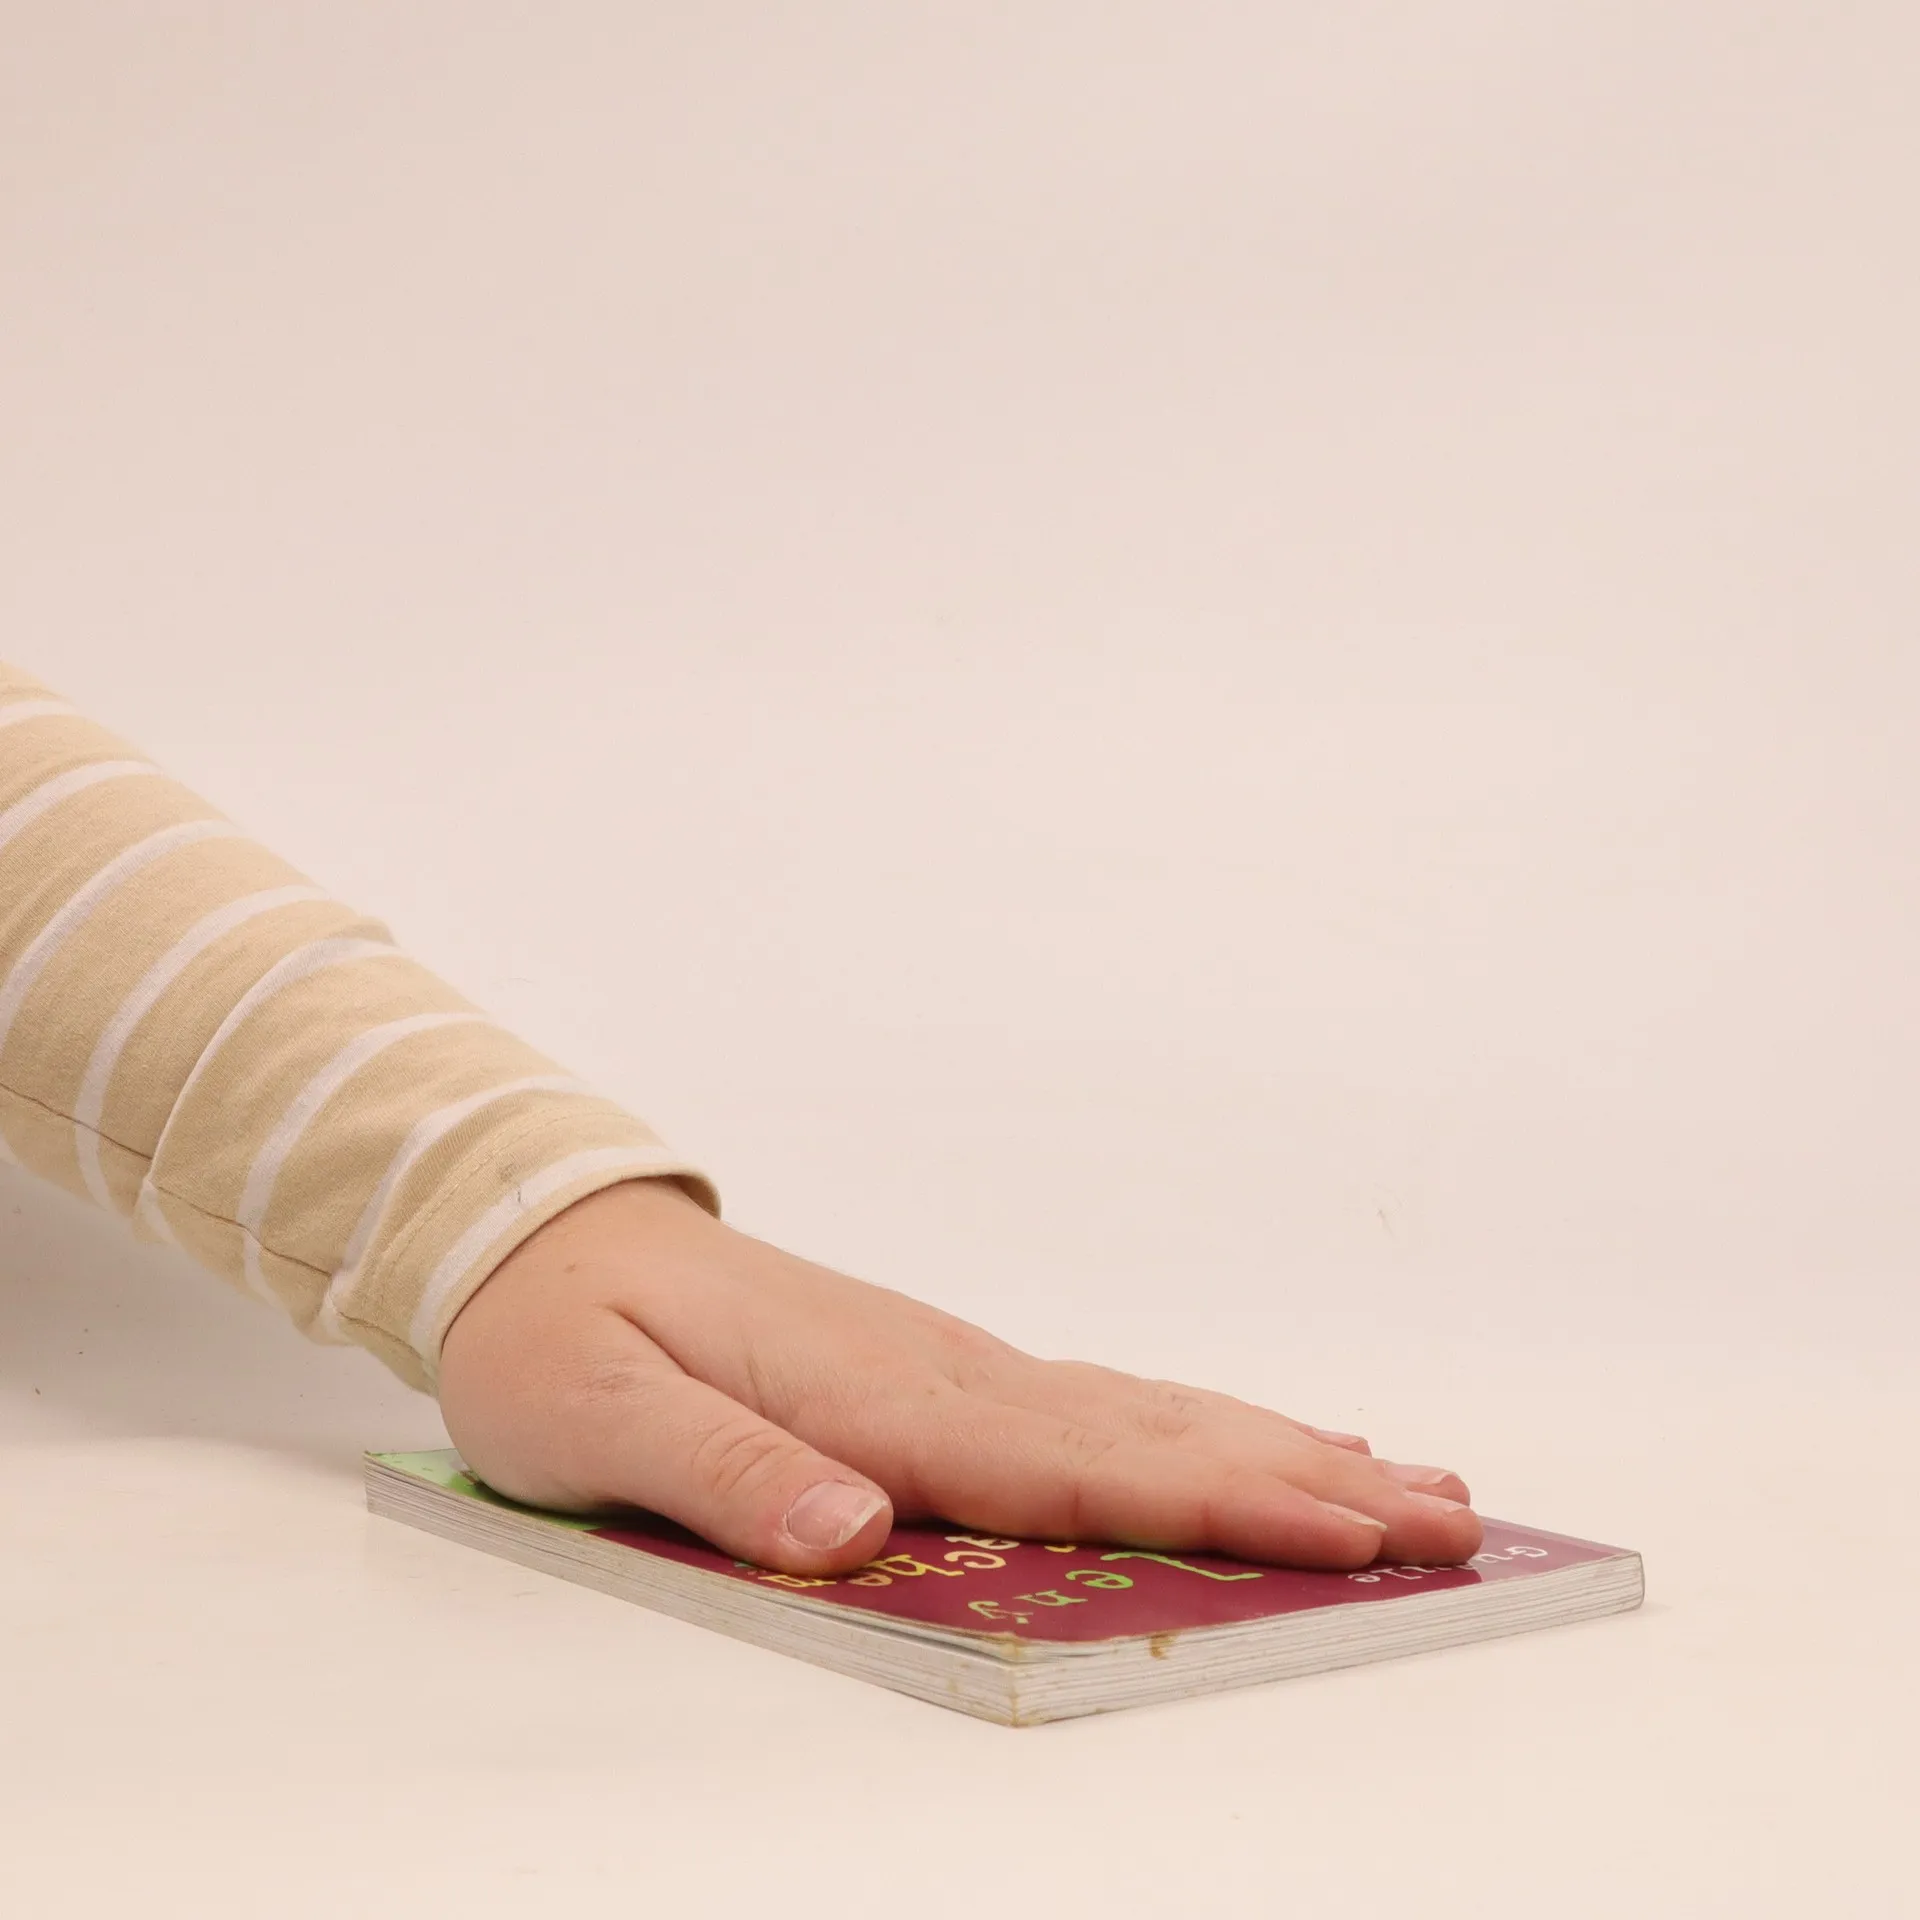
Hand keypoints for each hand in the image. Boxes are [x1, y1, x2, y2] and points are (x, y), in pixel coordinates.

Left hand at [437, 1180, 1481, 1576]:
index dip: (1220, 1507)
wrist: (547, 1235)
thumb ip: (727, 1472)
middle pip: (1154, 1437)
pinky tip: (1254, 1442)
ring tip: (1408, 1481)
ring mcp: (953, 1366)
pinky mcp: (943, 1371)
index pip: (1075, 1468)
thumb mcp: (598, 1418)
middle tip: (1454, 1521)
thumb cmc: (562, 1336)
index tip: (1346, 1538)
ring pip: (1147, 1416)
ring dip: (1282, 1453)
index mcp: (876, 1396)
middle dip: (1308, 1483)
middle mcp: (942, 1374)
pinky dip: (1199, 1431)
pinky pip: (1101, 1410)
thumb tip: (853, 1533)